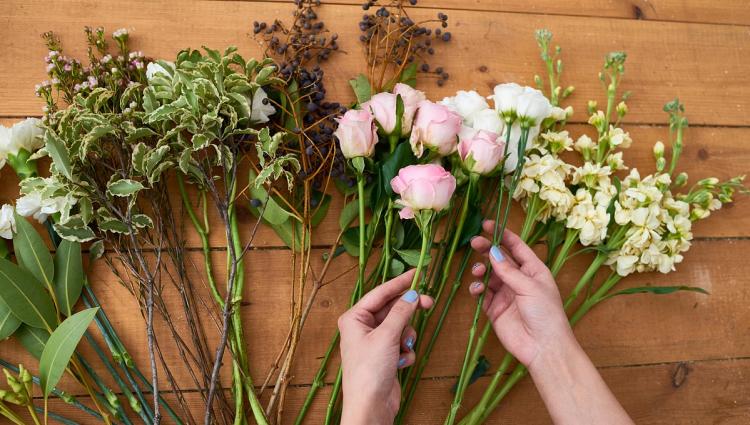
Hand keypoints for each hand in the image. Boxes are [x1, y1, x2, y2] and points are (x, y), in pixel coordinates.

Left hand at [338, 270, 433, 424]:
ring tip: (404, 348)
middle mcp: (362, 327)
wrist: (371, 407)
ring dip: (407, 337)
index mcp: (354, 318)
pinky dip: (405, 352)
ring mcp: (375, 342)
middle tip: (430, 302)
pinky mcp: (385, 356)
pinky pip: (402, 344)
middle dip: (408, 311)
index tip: (418, 273)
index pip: (380, 293)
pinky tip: (401, 363)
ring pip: (401, 326)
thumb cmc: (370, 370)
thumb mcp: (386, 336)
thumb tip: (412, 294)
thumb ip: (401, 312)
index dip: (400, 283)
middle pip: (392, 309)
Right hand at [468, 221, 573, 368]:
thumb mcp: (529, 287)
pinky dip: (477, 289)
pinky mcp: (495, 309)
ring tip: (478, 272)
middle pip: (499, 258)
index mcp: (534, 270)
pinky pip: (482, 293)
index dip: (502, 234)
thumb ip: (508, 270)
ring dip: (481, 269)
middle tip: (474, 242)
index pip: (516, 246)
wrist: (543, 347)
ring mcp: (506, 294)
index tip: (487, 224)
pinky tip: (477, 290)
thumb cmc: (546, 314)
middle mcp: (519, 279)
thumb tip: (492, 251)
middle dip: (486, 249)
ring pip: (488, 274)